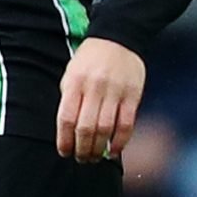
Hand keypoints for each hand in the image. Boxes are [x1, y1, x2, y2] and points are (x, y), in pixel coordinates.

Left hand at [57, 38, 145, 162]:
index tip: (64, 152)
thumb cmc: (90, 60)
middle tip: (81, 158)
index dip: (64, 140)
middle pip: (86, 127)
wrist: (118, 37)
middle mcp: (94, 88)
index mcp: (75, 83)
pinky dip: (120, 141)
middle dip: (82, 149)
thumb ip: (69, 99)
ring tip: (94, 157)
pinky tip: (114, 151)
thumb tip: (67, 131)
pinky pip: (126, 124)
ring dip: (99, 148)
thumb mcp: (71, 73)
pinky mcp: (133, 95)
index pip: (66, 118)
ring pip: (105, 128)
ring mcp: (115, 91)